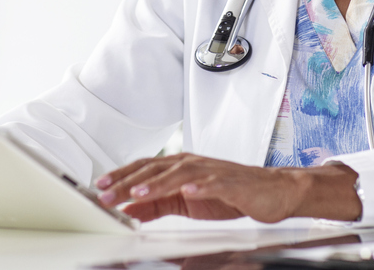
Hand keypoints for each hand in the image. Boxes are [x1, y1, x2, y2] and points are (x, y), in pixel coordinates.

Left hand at [93, 153, 360, 223]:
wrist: (272, 192)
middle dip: (130, 181)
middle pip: (156, 169)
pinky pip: (213, 183)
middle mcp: (193, 164)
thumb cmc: (231, 194)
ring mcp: (211, 172)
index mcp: (181, 167)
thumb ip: (158, 205)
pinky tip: (187, 192)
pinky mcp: (230, 182)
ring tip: (138, 193)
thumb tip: (129, 209)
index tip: (100, 187)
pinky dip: (199, 186)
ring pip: (179, 174)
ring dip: (157, 183)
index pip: (145, 168)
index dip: (122, 176)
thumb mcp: (186, 202)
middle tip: (108, 192)